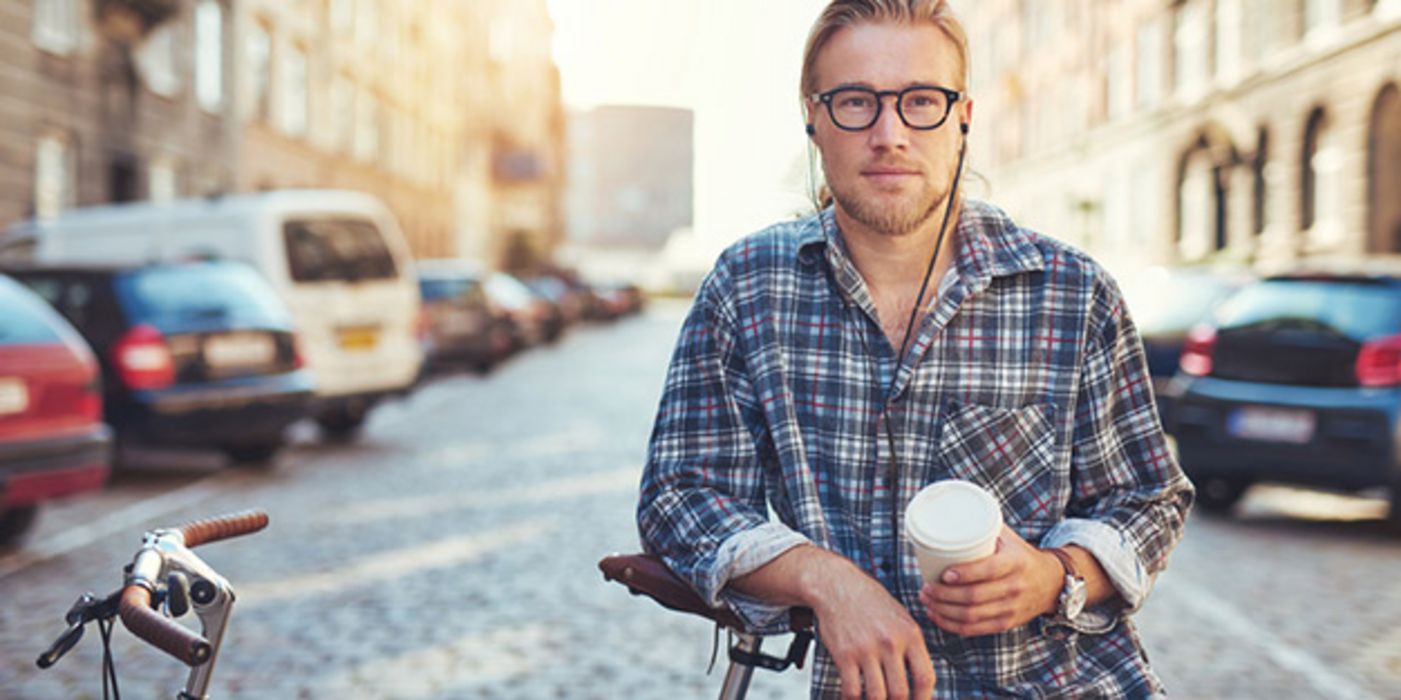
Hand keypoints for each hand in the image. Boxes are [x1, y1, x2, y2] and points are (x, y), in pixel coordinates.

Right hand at [807, 556, 936, 699]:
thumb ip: (912, 647)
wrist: (837, 585)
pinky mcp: (844, 654)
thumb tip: (920, 681)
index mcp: (910, 634)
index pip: (925, 677)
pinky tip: (853, 698)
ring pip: (877, 695)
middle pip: (900, 692)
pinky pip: (851, 690)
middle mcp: (890, 643)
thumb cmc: (870, 601)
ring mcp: (866, 649)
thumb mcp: (901, 618)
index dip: (924, 699)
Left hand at [917, 525, 1062, 636]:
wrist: (1051, 582)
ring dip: (943, 611)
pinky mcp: (1006, 623)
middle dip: (944, 595)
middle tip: (925, 587)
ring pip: (972, 616)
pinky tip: (936, 616)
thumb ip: (982, 525)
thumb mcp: (1008, 537)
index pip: (988, 570)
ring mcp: (1011, 608)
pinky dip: (952, 625)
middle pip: (974, 597)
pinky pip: (975, 629)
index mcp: (1015, 562)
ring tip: (926, 600)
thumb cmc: (1020, 555)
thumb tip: (947, 511)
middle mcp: (1015, 587)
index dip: (964, 574)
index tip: (943, 573)